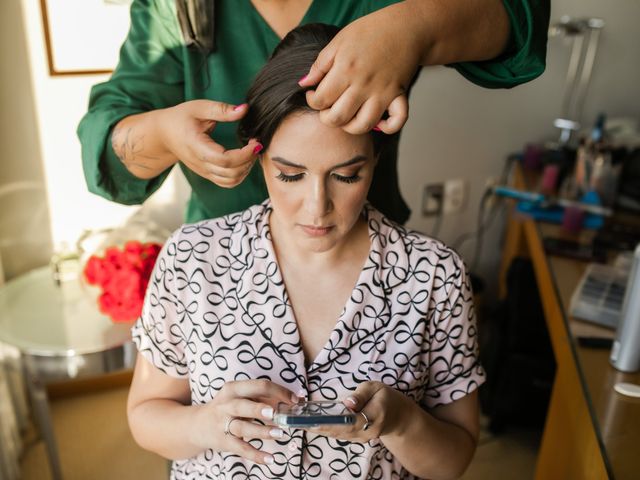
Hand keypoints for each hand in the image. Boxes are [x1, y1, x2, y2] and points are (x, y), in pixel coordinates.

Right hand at [157, 100, 261, 187]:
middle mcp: (200, 163)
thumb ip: (221, 110)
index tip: (256, 141)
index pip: (224, 160)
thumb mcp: (199, 107)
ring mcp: (204, 172)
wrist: (164, 134)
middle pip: (230, 173)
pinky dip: (240, 175)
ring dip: (246, 168)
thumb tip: (245, 109)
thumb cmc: (181, 118)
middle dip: (249, 160)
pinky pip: (227, 182)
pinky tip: (244, 159)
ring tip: (251, 151)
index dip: (244, 154)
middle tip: (256, 143)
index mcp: (196, 146)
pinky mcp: (207, 174)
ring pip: (230, 181)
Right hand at [190, 379, 296, 463]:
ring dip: (261, 431)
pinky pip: (240, 449)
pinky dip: (255, 454)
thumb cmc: (228, 407)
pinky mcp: (223, 442)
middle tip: (274, 413)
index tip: (295, 400)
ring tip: (279, 434)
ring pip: (242, 428)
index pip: (258, 386)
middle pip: (243, 405)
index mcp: (234, 389)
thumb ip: (264, 397)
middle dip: (258, 409)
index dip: (278, 392)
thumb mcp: (240, 396)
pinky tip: (270, 458)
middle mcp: (226, 405)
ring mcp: (223, 424)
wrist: (197, 425)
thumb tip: (295, 400)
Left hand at [298, 4, 422, 134]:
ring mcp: (383, 92)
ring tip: (347, 116)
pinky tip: (377, 121)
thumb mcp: (338, 41)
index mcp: (346, 70)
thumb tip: (304, 84)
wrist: (405, 27)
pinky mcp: (399, 96)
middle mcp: (364, 85)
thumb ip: (319, 65)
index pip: (320, 100)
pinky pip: (397, 121)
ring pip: (363, 125)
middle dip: (327, 118)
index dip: (312, 101)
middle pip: (338, 118)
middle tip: (328, 108)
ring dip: (350, 127)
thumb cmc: (369, 32)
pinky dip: (387, 127)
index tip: (314, 94)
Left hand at [305, 381, 409, 441]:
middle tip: (299, 421)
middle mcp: (368, 431)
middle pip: (340, 431)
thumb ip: (361, 394)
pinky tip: (312, 425)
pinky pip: (340, 435)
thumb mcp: (376, 387)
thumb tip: (347, 403)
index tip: (314, 421)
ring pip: (338, 435)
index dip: (331, 422)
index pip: (350, 421)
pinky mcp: (357, 439)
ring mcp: (362, 438)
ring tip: (300, 423)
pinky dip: (326, 431)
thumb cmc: (385, 397)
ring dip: (319, 430)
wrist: (398, 417)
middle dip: (319, 427)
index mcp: (375, 415)